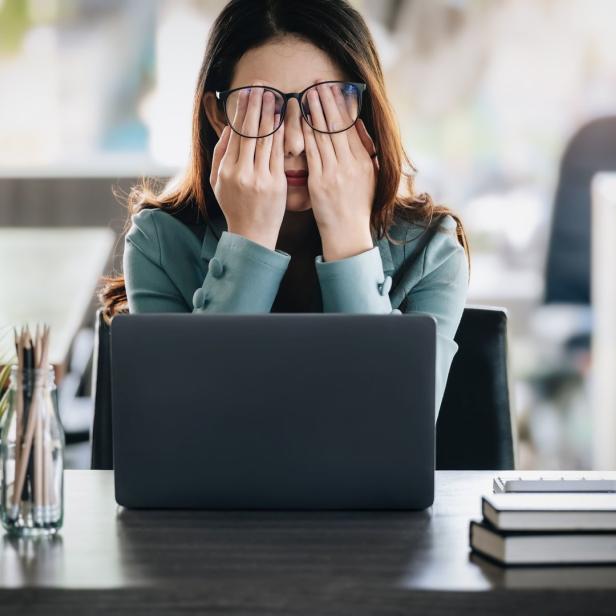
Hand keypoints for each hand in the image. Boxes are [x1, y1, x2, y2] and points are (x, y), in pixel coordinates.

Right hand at [209, 86, 286, 249]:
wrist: (252, 234)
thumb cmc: (235, 206)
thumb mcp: (217, 182)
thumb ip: (220, 154)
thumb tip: (228, 128)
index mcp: (225, 170)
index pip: (235, 133)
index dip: (242, 110)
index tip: (248, 92)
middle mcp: (241, 172)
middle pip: (249, 131)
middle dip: (256, 105)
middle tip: (262, 85)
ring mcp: (259, 178)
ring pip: (265, 139)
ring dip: (270, 114)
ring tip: (274, 95)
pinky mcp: (276, 184)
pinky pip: (279, 154)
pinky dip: (281, 134)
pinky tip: (284, 120)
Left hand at [301, 84, 378, 259]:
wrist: (348, 234)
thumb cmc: (357, 207)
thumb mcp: (370, 177)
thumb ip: (365, 151)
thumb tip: (359, 126)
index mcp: (364, 161)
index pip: (351, 126)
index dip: (342, 105)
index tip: (334, 87)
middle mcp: (351, 164)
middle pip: (338, 125)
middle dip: (327, 101)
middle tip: (318, 81)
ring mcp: (335, 172)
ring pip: (324, 135)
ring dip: (315, 111)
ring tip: (308, 92)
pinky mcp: (320, 182)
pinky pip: (312, 152)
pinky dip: (305, 133)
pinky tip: (299, 120)